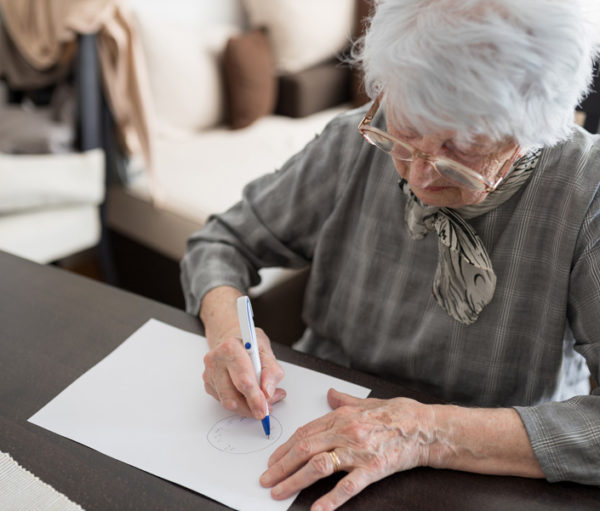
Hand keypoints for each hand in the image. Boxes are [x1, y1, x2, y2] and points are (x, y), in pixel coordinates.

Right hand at [203, 326, 285, 418]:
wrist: (232, 337)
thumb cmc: (249, 342)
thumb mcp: (266, 349)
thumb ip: (271, 370)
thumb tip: (268, 392)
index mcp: (230, 348)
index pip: (243, 379)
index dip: (255, 397)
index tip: (264, 409)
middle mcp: (216, 361)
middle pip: (232, 396)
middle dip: (251, 407)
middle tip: (265, 411)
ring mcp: (210, 374)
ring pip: (228, 402)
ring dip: (247, 407)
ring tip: (261, 400)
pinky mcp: (209, 385)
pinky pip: (225, 402)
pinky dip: (240, 404)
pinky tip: (249, 395)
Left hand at [259, 388, 433, 510]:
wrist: (426, 426)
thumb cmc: (398, 413)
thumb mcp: (366, 402)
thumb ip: (344, 400)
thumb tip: (329, 393)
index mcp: (342, 416)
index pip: (305, 433)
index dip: (285, 448)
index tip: (272, 459)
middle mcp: (346, 432)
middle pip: (305, 449)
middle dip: (281, 465)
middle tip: (265, 478)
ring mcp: (358, 450)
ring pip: (319, 465)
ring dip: (295, 479)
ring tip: (279, 491)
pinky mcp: (373, 468)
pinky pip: (348, 485)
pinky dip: (331, 499)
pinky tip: (317, 509)